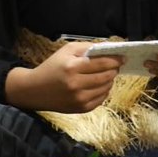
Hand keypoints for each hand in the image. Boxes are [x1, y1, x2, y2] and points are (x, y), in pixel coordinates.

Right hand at [4, 42, 121, 113]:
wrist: (35, 90)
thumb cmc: (52, 67)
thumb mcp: (66, 51)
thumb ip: (87, 48)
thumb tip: (108, 49)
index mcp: (72, 67)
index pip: (101, 63)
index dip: (115, 60)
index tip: (122, 57)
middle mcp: (76, 84)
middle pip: (106, 76)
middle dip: (114, 69)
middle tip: (115, 65)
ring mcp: (79, 99)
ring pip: (106, 88)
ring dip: (110, 80)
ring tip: (106, 74)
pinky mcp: (81, 109)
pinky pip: (101, 99)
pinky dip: (104, 91)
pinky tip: (99, 85)